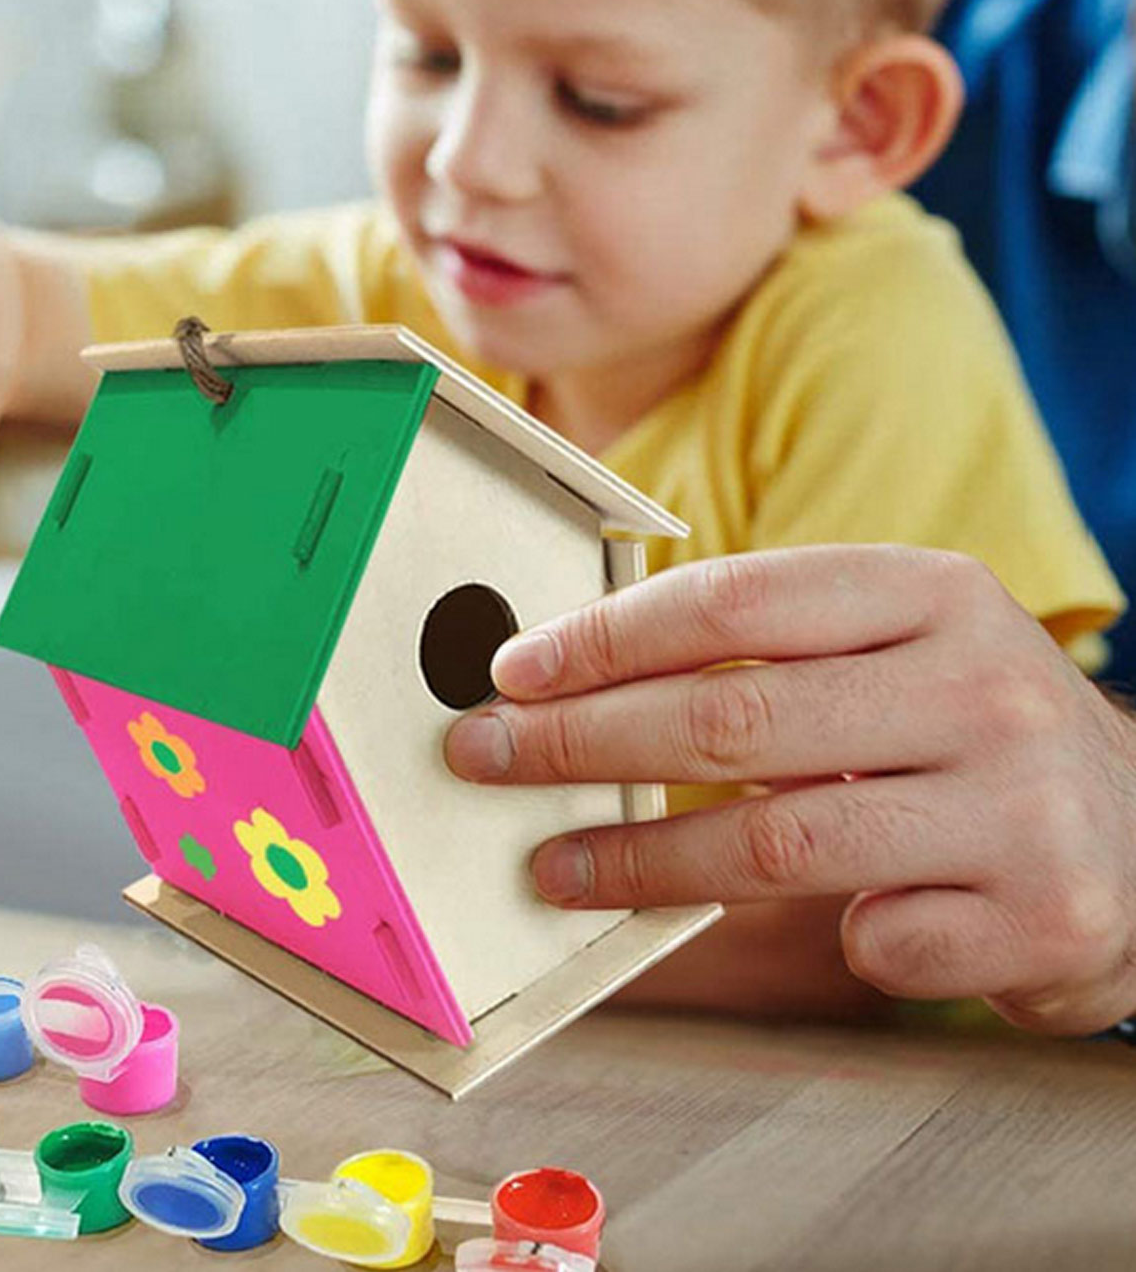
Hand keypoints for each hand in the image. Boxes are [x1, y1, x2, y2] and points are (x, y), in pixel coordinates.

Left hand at [443, 545, 1135, 1034]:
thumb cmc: (964, 732)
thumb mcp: (890, 653)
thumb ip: (765, 659)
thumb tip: (574, 687)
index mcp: (930, 591)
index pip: (731, 601)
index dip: (604, 638)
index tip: (513, 672)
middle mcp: (982, 681)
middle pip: (731, 717)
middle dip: (582, 742)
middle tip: (487, 758)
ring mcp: (1021, 802)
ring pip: (777, 839)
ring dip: (639, 860)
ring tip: (555, 865)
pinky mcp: (1044, 914)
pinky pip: (875, 941)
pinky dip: (824, 941)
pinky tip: (823, 927)